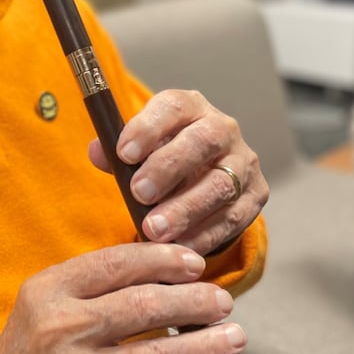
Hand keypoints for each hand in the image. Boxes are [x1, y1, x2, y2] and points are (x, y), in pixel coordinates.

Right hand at [0, 242, 245, 353]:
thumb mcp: (41, 304)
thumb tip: (160, 267)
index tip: (194, 263)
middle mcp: (63, 330)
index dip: (165, 260)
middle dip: (196, 301)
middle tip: (222, 301)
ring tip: (235, 337)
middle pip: (146, 305)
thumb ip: (90, 285)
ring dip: (207, 345)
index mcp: (49, 292)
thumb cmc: (25, 353)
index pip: (119, 263)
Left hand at [90, 89, 268, 254]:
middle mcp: (222, 129)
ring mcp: (243, 162)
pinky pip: (233, 217)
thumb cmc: (161, 158)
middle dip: (168, 168)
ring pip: (221, 184)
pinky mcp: (256, 195)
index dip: (148, 128)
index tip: (124, 153)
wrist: (201, 178)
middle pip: (203, 141)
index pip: (174, 106)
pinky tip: (180, 247)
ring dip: (186, 209)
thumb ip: (116, 151)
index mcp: (190, 107)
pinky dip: (204, 234)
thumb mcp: (138, 149)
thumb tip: (98, 152)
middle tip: (139, 194)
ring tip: (154, 230)